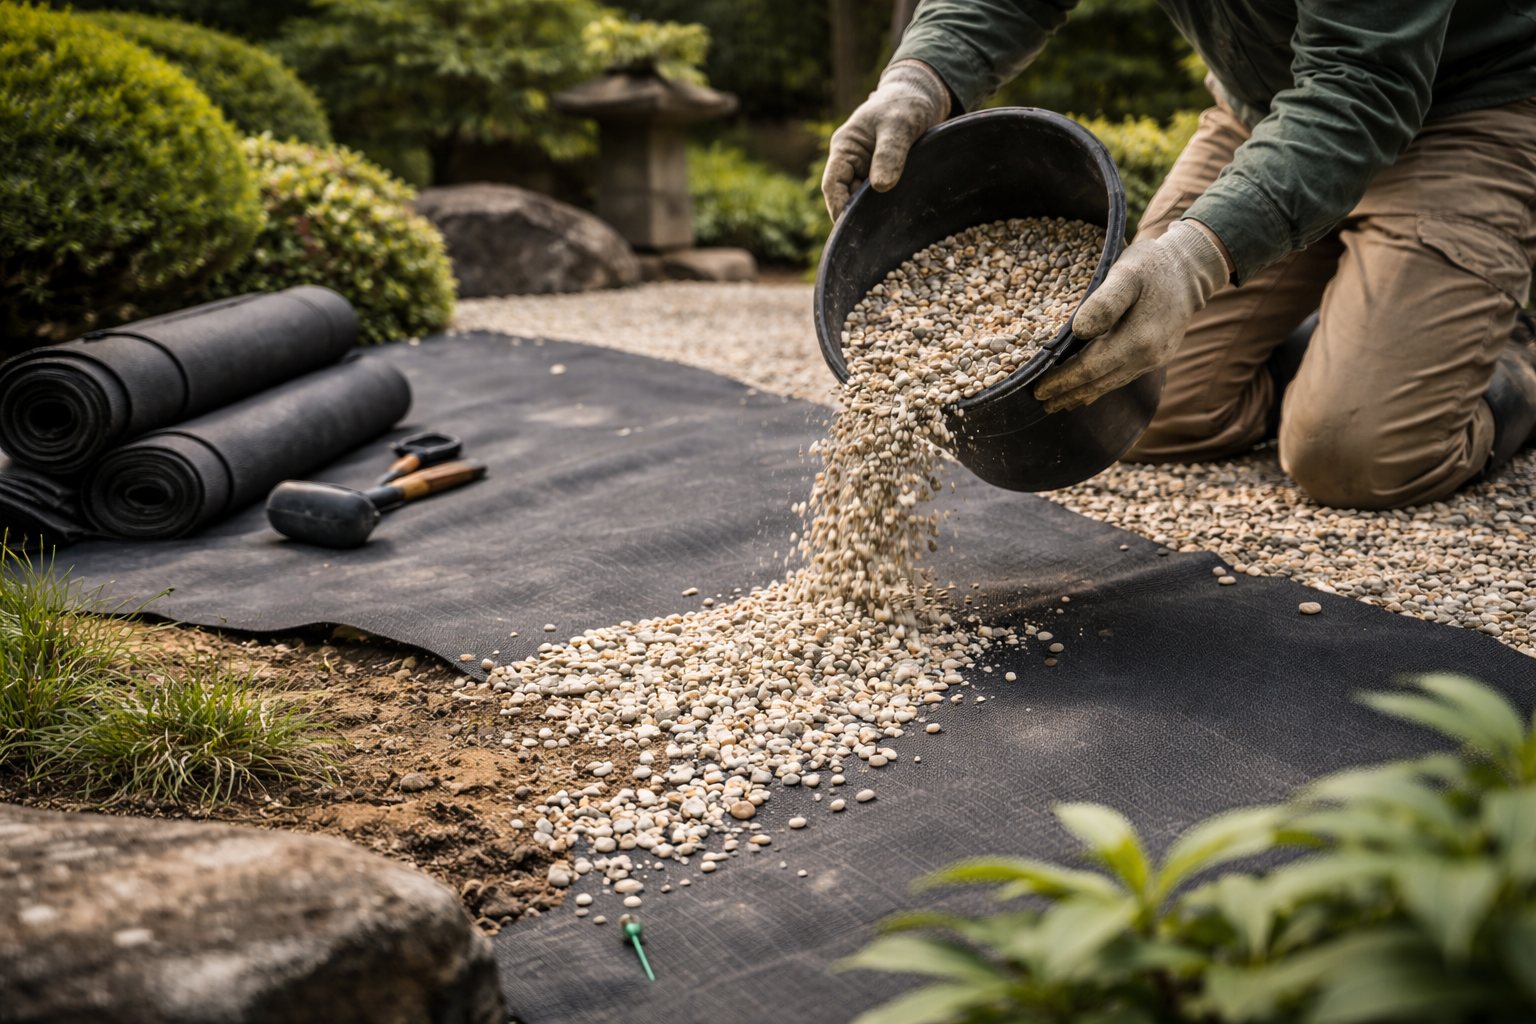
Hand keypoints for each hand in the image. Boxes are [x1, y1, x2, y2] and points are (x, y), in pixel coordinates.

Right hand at [821, 60, 950, 220]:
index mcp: (845, 147)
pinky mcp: (884, 176)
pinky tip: (898, 221)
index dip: (838, 209)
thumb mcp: (900, 125)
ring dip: (874, 214)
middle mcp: (851, 162)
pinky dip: (887, 209)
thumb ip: (891, 153)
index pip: (833, 185)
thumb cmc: (906, 105)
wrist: (922, 97)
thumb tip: (881, 187)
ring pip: (864, 200)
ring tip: (888, 234)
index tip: (849, 230)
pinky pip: (880, 198)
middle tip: (873, 241)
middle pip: (846, 197)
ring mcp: (867, 170)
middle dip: (857, 217)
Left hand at [1034, 220, 1229, 412]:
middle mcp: (1147, 357)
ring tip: (1059, 402)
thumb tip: (1078, 331)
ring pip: (1111, 384)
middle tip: (1042, 401)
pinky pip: (1123, 377)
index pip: (1091, 368)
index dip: (1064, 380)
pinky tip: (1088, 391)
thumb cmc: (1153, 266)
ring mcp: (1154, 360)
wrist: (1191, 269)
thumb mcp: (1126, 273)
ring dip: (1083, 394)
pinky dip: (1101, 386)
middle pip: (1099, 382)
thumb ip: (1103, 303)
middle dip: (1069, 393)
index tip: (1039, 389)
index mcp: (1138, 339)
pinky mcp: (1157, 357)